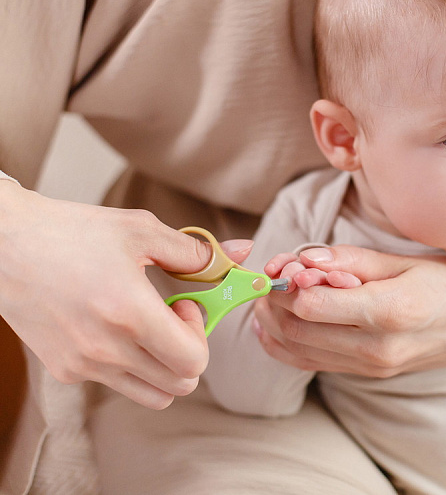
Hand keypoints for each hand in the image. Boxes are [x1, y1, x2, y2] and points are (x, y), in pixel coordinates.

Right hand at [0, 182, 251, 408]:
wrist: (4, 244)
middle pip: (180, 385)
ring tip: (145, 325)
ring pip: (151, 394)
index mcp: (130, 314)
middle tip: (170, 316)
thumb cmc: (73, 232)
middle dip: (188, 352)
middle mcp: (106, 349)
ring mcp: (83, 365)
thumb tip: (241, 252)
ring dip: (163, 366)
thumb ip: (197, 251)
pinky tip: (112, 327)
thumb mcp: (141, 232)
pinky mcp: (64, 370)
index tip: (185, 305)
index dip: (200, 335)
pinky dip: (129, 365)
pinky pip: (116, 383)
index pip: (193, 362)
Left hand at [252, 244, 445, 376]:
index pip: (310, 305)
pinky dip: (290, 343)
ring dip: (276, 323)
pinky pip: (314, 363)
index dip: (287, 282)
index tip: (284, 263)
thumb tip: (302, 259)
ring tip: (277, 294)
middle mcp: (378, 349)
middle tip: (274, 274)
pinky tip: (284, 322)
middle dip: (272, 302)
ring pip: (298, 352)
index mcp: (390, 312)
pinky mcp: (371, 375)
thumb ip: (351, 261)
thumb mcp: (405, 260)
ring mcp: (374, 368)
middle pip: (296, 330)